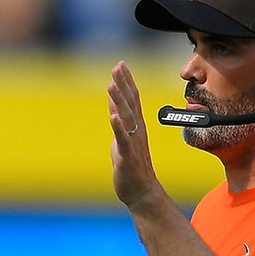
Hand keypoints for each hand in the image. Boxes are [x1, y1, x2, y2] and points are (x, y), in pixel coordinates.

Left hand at [107, 61, 161, 208]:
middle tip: (118, 66)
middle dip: (123, 83)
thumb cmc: (131, 165)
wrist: (141, 190)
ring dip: (119, 101)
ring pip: (126, 118)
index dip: (126, 81)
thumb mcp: (122, 139)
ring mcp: (132, 143)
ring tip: (113, 84)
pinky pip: (123, 140)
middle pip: (130, 103)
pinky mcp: (127, 156)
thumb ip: (118, 122)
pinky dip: (118, 128)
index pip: (132, 98)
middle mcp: (137, 131)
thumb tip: (113, 105)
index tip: (121, 64)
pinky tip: (113, 116)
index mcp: (136, 126)